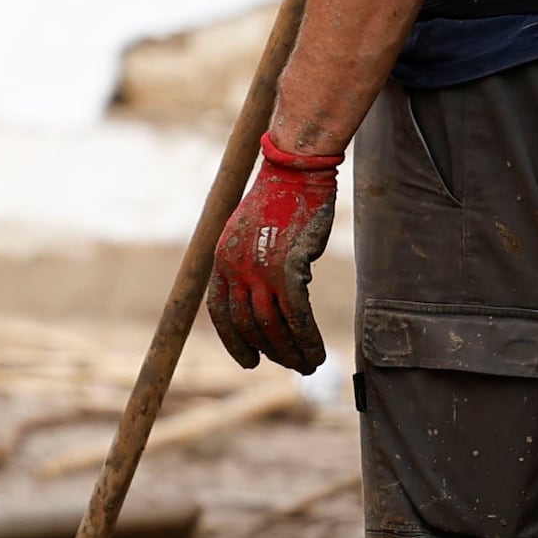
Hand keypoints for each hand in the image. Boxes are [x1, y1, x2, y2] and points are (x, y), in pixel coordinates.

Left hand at [204, 138, 343, 375]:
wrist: (293, 171)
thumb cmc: (280, 199)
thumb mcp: (251, 233)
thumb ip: (253, 266)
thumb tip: (274, 300)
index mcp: (221, 259)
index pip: (220, 311)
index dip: (234, 340)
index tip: (248, 360)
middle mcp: (235, 267)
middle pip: (248, 323)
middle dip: (269, 350)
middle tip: (290, 365)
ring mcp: (260, 268)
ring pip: (272, 325)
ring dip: (290, 351)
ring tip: (307, 365)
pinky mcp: (288, 268)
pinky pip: (296, 315)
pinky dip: (307, 339)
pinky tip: (316, 351)